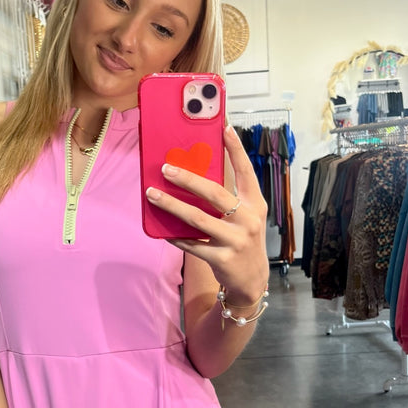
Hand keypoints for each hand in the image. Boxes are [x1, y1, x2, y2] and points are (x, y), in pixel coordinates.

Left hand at [145, 125, 268, 303]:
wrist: (252, 280)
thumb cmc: (243, 240)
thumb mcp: (246, 217)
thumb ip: (230, 199)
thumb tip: (196, 174)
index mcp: (255, 204)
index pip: (246, 171)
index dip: (236, 149)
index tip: (225, 128)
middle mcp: (248, 220)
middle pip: (215, 193)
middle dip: (188, 179)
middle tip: (166, 168)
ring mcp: (236, 240)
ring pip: (197, 218)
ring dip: (171, 205)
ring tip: (152, 194)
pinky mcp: (222, 259)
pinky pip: (192, 244)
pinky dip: (175, 236)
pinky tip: (161, 229)